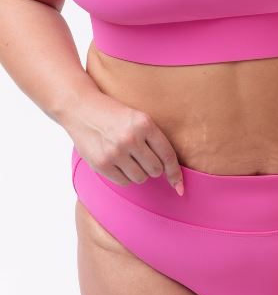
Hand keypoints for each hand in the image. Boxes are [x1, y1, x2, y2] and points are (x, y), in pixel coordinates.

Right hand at [61, 89, 183, 193]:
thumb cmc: (114, 114)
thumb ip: (153, 139)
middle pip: (156, 170)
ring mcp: (115, 152)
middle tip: (143, 157)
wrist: (81, 108)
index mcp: (144, 124)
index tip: (179, 186)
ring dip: (139, 172)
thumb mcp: (138, 117)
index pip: (167, 155)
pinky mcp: (101, 164)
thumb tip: (169, 170)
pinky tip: (118, 162)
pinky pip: (124, 182)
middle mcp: (131, 138)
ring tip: (129, 158)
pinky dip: (125, 176)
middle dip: (153, 168)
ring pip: (141, 178)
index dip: (175, 173)